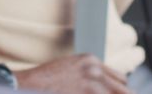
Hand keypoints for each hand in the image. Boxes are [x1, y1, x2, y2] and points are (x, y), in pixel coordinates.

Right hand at [13, 54, 130, 93]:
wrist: (28, 86)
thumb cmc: (45, 81)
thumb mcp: (70, 69)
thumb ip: (89, 75)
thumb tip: (102, 87)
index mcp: (91, 61)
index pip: (120, 79)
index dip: (119, 92)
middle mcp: (95, 70)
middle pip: (124, 90)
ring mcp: (92, 84)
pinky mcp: (88, 93)